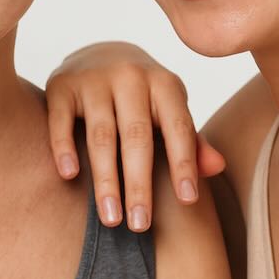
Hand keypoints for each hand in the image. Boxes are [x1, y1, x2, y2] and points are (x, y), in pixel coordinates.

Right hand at [45, 42, 224, 230]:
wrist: (98, 53)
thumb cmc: (142, 95)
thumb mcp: (170, 109)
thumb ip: (191, 140)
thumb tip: (217, 168)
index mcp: (163, 83)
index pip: (178, 127)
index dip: (184, 163)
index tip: (188, 201)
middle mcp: (130, 76)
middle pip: (137, 137)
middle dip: (139, 184)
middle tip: (140, 225)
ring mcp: (93, 79)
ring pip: (101, 136)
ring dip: (105, 180)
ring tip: (110, 218)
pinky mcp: (61, 84)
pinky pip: (61, 121)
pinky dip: (64, 148)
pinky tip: (69, 175)